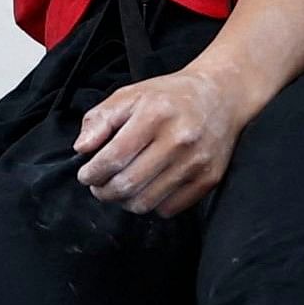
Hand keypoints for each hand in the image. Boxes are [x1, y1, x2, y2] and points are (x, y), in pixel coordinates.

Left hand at [71, 66, 252, 215]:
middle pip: (128, 185)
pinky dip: (151, 205)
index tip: (85, 175)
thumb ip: (100, 119)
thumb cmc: (169, 96)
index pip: (114, 157)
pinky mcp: (209, 179)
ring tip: (120, 188)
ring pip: (146, 202)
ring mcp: (196, 162)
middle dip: (103, 191)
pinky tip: (147, 189)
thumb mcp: (129, 95)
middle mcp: (179, 140)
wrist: (221, 96)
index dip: (92, 173)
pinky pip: (169, 209)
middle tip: (98, 186)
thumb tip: (82, 148)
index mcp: (155, 115)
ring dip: (124, 201)